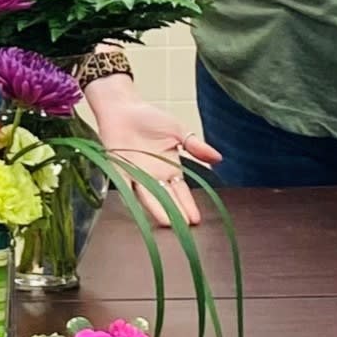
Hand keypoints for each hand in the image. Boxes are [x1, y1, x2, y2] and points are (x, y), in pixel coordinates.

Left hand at [83, 79, 220, 226]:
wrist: (122, 108)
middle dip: (176, 212)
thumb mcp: (177, 130)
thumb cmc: (149, 117)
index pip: (181, 191)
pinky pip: (124, 185)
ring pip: (149, 196)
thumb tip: (218, 159)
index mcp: (170, 167)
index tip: (196, 219)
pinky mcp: (118, 170)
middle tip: (185, 228)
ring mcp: (136, 175)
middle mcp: (154, 175)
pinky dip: (129, 195)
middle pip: (167, 197)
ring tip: (167, 222)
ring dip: (157, 209)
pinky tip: (136, 208)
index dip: (188, 204)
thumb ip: (195, 145)